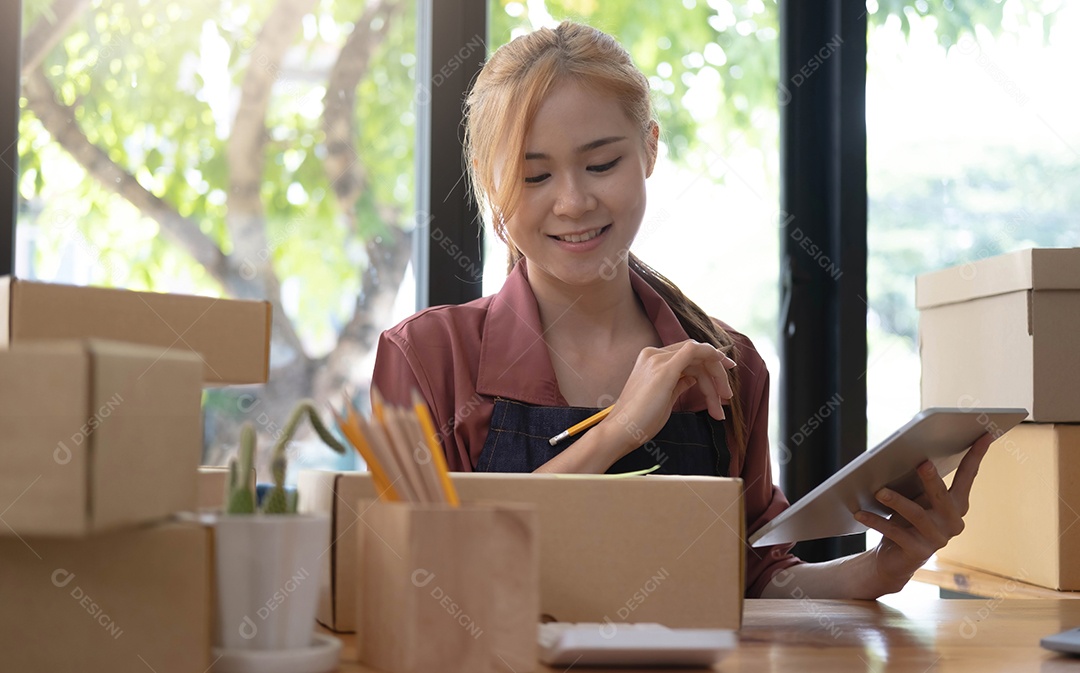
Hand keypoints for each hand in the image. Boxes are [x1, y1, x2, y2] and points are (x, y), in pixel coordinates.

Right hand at [600, 340, 735, 457]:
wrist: (620, 431)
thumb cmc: (640, 421)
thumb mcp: (663, 398)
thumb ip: (678, 384)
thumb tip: (692, 378)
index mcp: (650, 360)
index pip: (687, 355)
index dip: (709, 361)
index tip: (724, 375)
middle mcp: (653, 355)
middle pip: (695, 354)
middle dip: (717, 372)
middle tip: (727, 396)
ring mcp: (657, 360)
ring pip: (699, 356)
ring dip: (716, 379)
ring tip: (720, 407)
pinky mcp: (664, 369)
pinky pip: (694, 351)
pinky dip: (712, 357)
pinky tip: (723, 373)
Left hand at [855, 432, 992, 593]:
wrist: (894, 559)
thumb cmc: (907, 521)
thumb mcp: (916, 498)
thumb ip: (920, 481)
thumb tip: (912, 454)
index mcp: (956, 504)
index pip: (968, 477)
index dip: (976, 456)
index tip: (984, 435)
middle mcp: (951, 522)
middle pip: (943, 496)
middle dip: (932, 480)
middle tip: (922, 463)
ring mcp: (936, 539)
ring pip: (916, 515)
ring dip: (897, 501)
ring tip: (879, 491)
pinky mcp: (918, 552)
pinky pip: (895, 533)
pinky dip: (876, 521)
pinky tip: (860, 513)